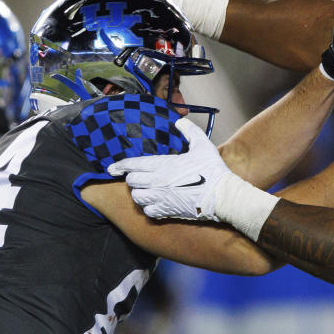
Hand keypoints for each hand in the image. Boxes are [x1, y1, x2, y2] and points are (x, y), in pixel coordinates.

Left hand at [108, 118, 230, 220]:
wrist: (221, 195)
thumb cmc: (212, 169)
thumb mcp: (202, 145)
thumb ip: (189, 131)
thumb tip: (180, 120)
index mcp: (162, 165)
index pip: (133, 165)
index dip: (120, 166)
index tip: (112, 168)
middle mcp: (157, 182)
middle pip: (132, 181)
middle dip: (133, 178)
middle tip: (138, 176)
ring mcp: (161, 198)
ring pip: (137, 197)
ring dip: (139, 193)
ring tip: (146, 190)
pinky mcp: (167, 211)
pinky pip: (148, 212)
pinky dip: (148, 208)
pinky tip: (155, 203)